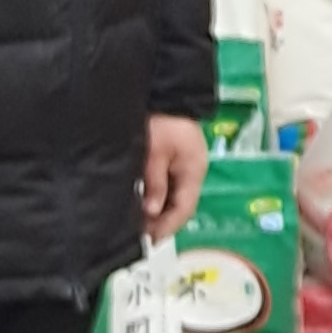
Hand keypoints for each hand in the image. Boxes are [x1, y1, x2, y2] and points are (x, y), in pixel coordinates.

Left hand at [140, 115, 209, 241]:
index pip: (184, 208)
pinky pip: (166, 187)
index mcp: (194, 169)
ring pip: (172, 198)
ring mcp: (183, 167)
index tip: (150, 239)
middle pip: (180, 206)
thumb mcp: (155, 151)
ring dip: (156, 211)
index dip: (167, 227)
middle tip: (140, 235)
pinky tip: (141, 204)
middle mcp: (192, 171)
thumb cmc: (162, 118)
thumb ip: (155, 182)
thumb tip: (151, 211)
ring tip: (137, 223)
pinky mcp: (173, 162)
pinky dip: (155, 198)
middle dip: (161, 222)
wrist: (164, 93)